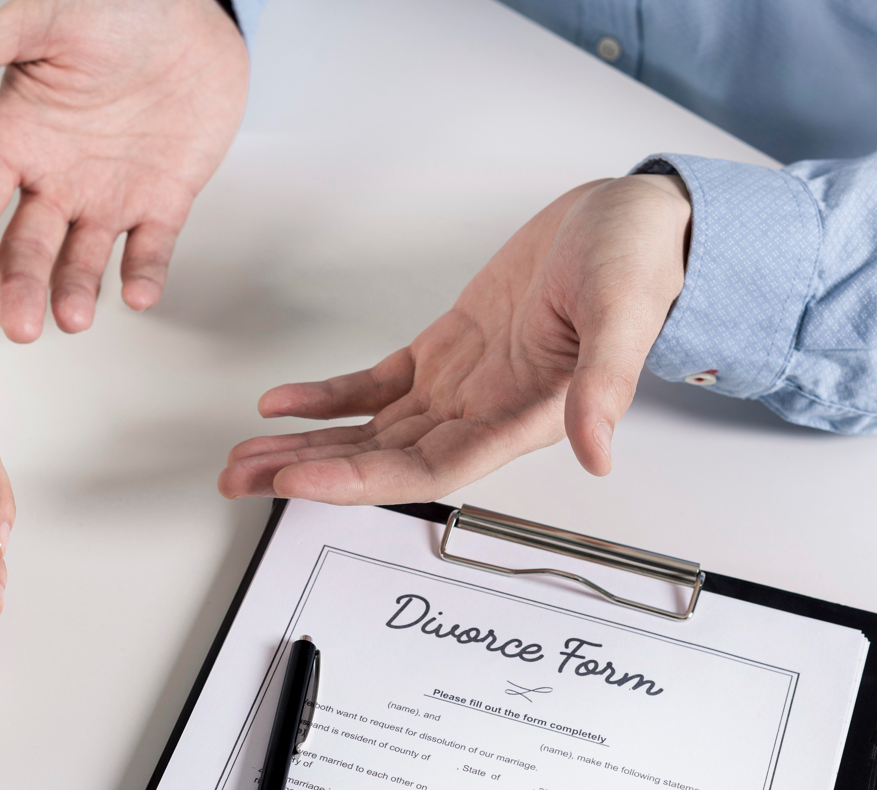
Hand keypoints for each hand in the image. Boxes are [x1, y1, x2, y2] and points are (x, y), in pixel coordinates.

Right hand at [0, 0, 248, 341]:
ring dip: (75, 292)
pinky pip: (149, 249)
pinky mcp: (163, 202)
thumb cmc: (113, 9)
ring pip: (82, 261)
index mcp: (16, 140)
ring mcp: (109, 196)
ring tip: (73, 318)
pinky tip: (139, 294)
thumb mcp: (35, 22)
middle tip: (19, 325)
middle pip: (26, 248)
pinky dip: (144, 275)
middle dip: (20, 288)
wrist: (193, 11)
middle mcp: (57, 179)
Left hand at [218, 175, 692, 503]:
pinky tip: (283, 405)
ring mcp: (460, 386)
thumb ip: (606, 384)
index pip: (428, 468)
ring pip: (368, 431)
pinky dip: (328, 398)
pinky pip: (376, 386)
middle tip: (240, 480)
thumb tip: (598, 451)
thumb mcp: (624, 312)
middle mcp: (483, 413)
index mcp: (522, 417)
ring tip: (245, 456)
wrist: (629, 221)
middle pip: (381, 461)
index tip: (301, 480)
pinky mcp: (446, 352)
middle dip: (308, 472)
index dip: (361, 480)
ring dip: (306, 444)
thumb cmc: (636, 263)